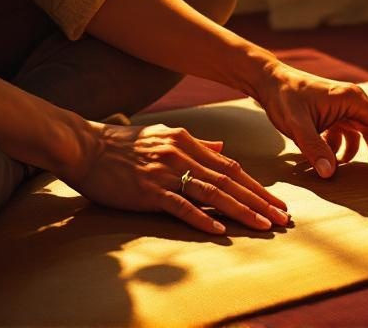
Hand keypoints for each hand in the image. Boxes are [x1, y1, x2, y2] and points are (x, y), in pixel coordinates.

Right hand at [64, 122, 289, 234]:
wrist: (84, 146)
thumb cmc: (123, 145)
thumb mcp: (164, 136)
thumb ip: (196, 144)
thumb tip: (222, 149)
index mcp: (188, 142)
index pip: (231, 167)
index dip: (256, 186)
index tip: (276, 202)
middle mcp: (182, 155)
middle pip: (230, 181)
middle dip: (260, 201)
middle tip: (282, 217)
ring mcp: (166, 172)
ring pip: (213, 193)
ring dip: (241, 211)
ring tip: (263, 225)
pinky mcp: (148, 189)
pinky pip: (180, 205)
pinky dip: (202, 218)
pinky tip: (220, 230)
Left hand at [255, 62, 367, 181]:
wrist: (268, 80)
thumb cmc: (283, 96)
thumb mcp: (295, 124)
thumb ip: (315, 148)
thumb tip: (331, 174)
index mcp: (356, 101)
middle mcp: (359, 104)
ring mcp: (350, 110)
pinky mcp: (340, 116)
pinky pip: (357, 137)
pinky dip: (353, 152)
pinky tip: (340, 163)